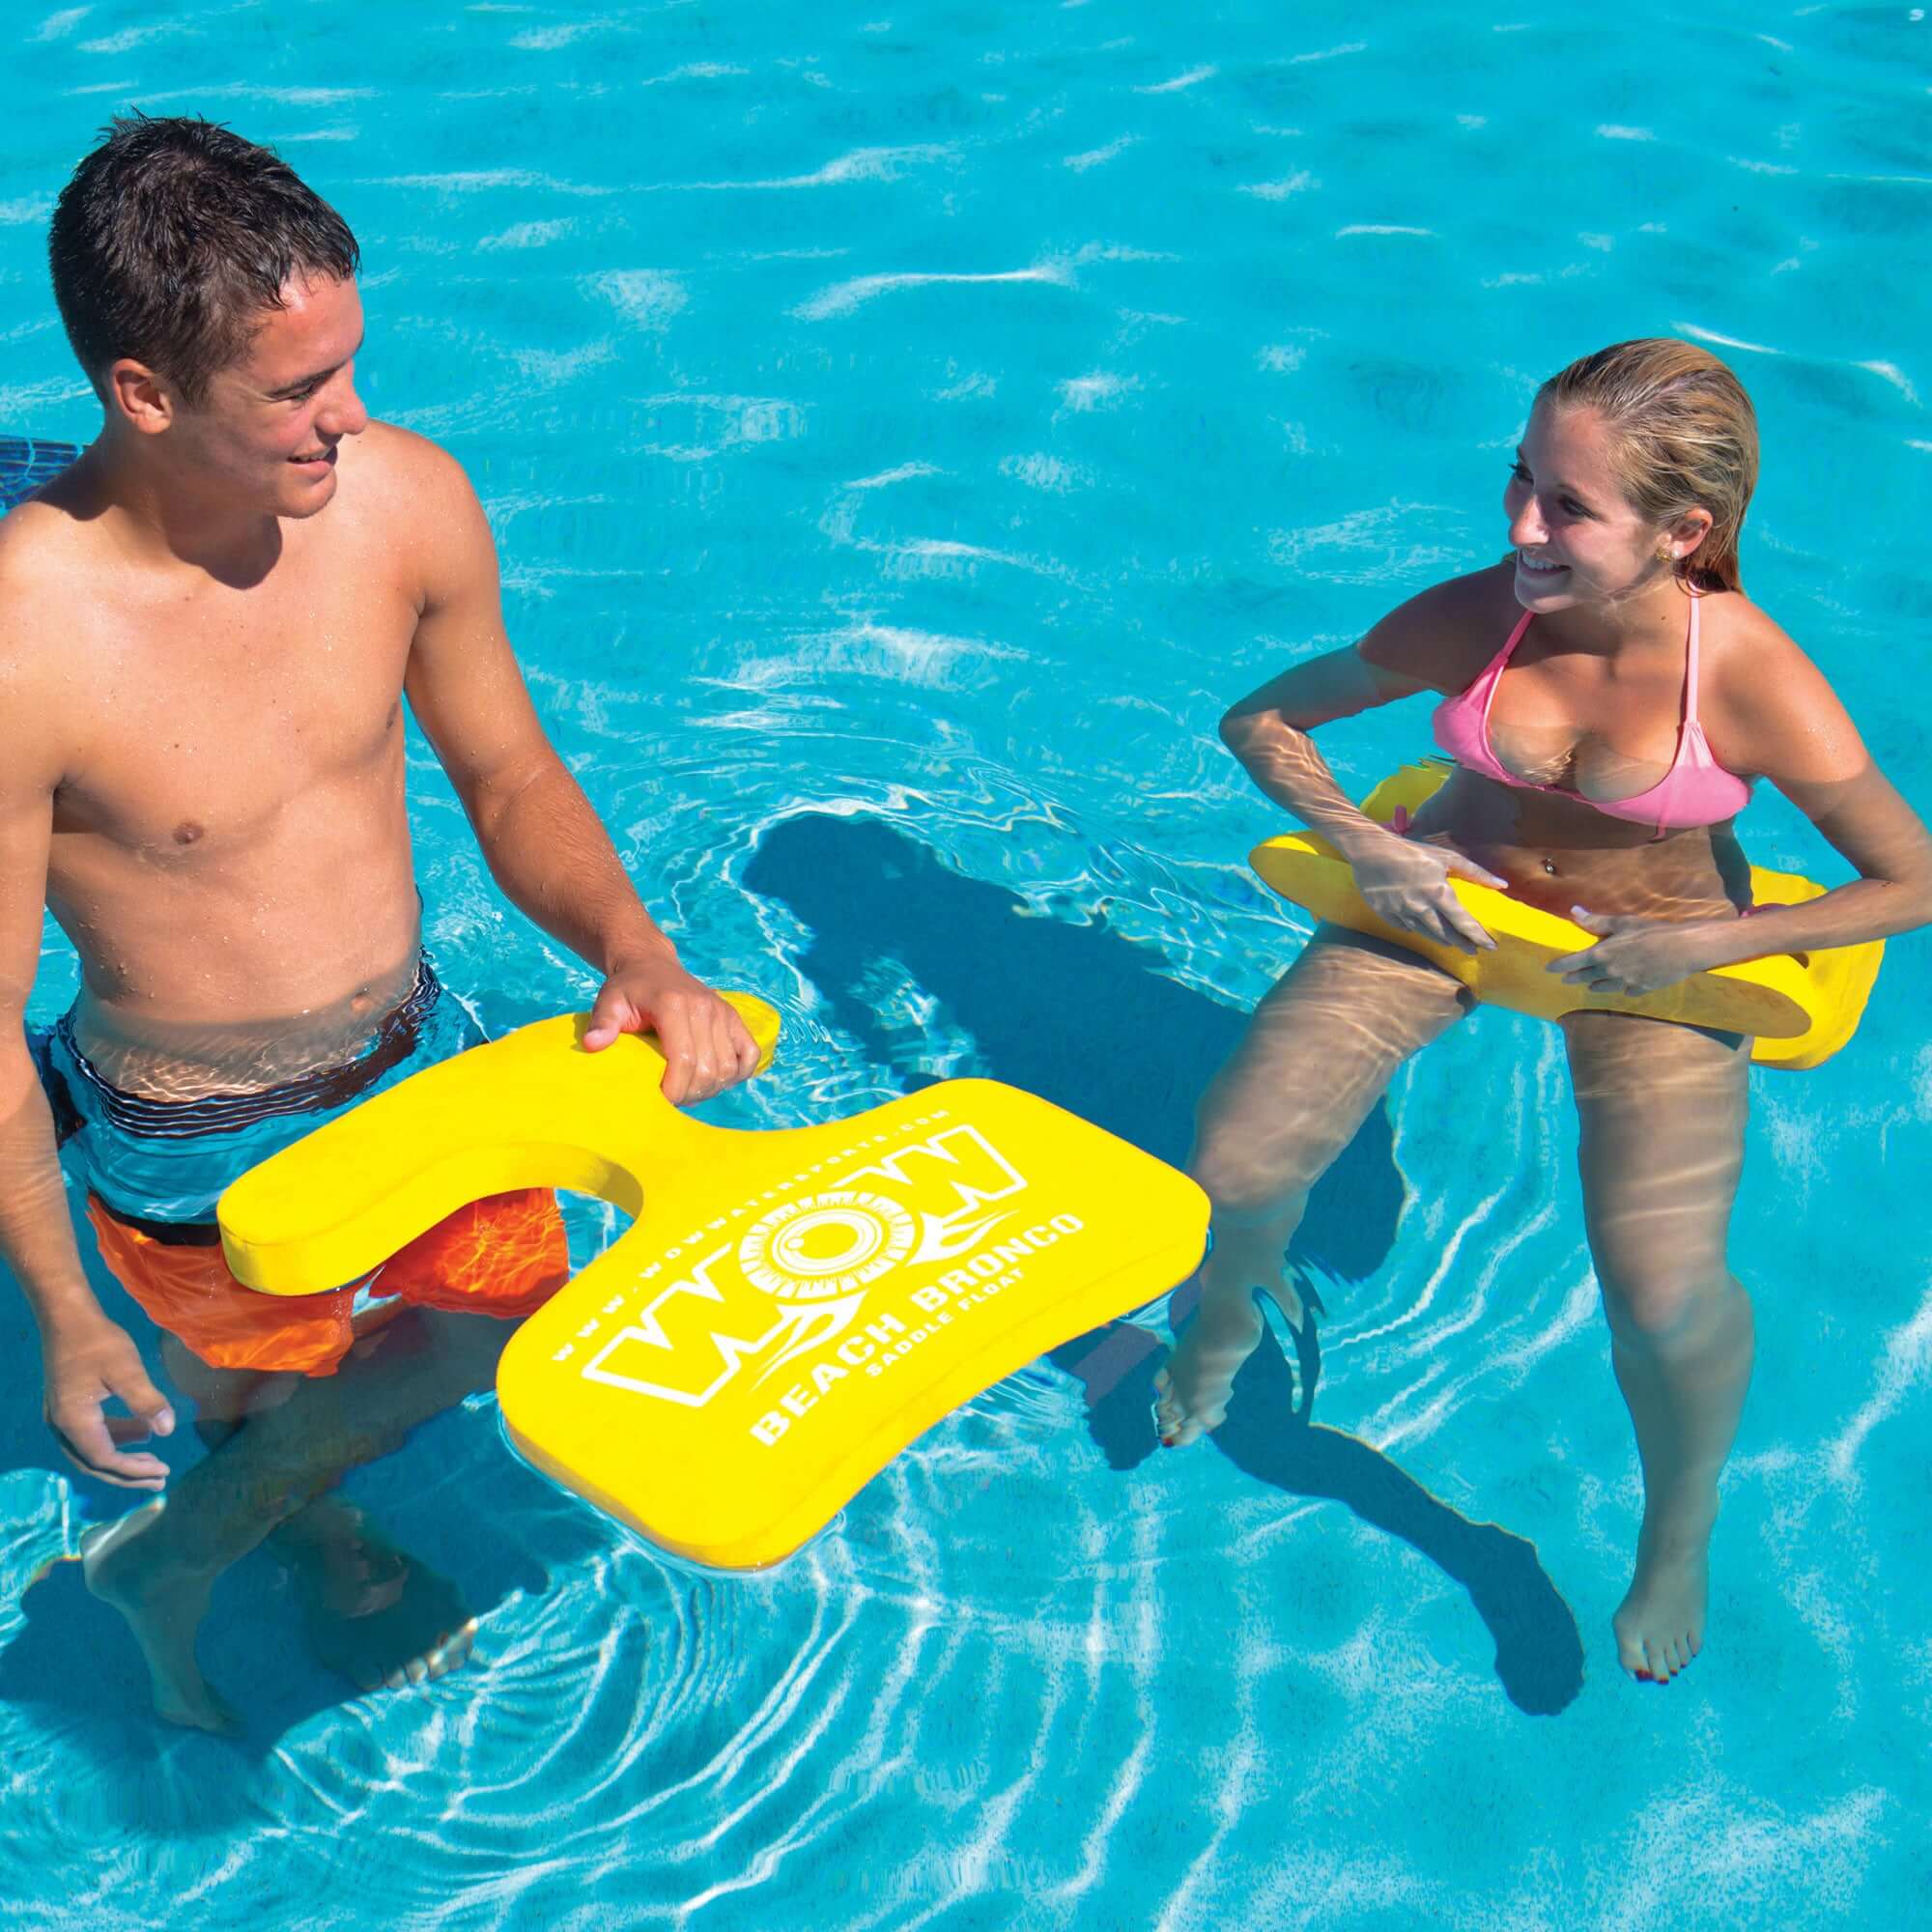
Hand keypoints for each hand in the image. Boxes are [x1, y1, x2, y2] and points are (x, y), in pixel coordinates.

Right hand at [42, 1316, 174, 1490]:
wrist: (67, 1317)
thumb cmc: (98, 1341)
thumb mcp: (127, 1370)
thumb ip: (147, 1401)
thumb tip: (168, 1430)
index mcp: (74, 1422)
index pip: (106, 1460)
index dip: (135, 1470)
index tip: (164, 1470)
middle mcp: (61, 1426)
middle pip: (94, 1464)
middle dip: (128, 1473)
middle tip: (159, 1479)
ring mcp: (60, 1417)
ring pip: (91, 1451)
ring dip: (121, 1456)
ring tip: (152, 1456)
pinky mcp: (66, 1407)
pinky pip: (89, 1435)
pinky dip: (114, 1438)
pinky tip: (138, 1431)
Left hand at [583, 950, 760, 1103]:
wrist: (651, 965)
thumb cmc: (628, 989)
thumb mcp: (608, 1002)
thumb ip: (602, 1023)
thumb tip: (593, 1046)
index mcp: (674, 1006)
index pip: (684, 1060)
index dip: (674, 1090)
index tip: (659, 1099)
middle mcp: (705, 1008)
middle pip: (708, 1069)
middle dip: (690, 1094)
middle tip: (671, 1097)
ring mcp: (723, 1013)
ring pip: (729, 1067)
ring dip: (711, 1088)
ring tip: (689, 1090)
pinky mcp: (734, 1018)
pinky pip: (750, 1054)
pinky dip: (738, 1073)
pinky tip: (716, 1079)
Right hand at [1348, 827, 1507, 954]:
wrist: (1370, 850)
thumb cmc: (1412, 851)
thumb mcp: (1446, 857)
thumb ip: (1476, 872)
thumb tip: (1502, 885)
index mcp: (1438, 893)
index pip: (1463, 922)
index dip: (1478, 936)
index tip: (1490, 946)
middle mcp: (1421, 907)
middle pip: (1446, 933)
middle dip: (1462, 943)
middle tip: (1473, 950)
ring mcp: (1401, 912)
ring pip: (1425, 933)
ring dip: (1441, 939)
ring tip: (1451, 942)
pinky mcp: (1385, 913)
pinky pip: (1404, 927)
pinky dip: (1414, 928)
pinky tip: (1421, 928)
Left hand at [1550, 907, 1715, 997]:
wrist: (1682, 949)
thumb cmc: (1652, 932)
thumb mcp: (1622, 922)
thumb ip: (1596, 921)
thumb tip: (1574, 911)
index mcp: (1602, 954)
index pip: (1572, 962)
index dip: (1559, 965)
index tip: (1548, 969)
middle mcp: (1610, 971)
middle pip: (1586, 977)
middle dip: (1574, 977)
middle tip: (1566, 979)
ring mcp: (1626, 982)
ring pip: (1604, 987)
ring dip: (1594, 986)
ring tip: (1590, 986)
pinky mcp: (1642, 989)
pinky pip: (1627, 991)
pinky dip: (1622, 989)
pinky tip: (1623, 987)